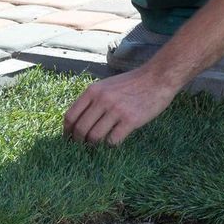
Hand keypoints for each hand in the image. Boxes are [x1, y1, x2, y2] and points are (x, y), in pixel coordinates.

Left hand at [63, 68, 177, 145]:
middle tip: (82, 146)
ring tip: (97, 145)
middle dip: (78, 141)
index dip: (66, 131)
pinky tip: (114, 141)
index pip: (71, 115)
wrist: (157, 78)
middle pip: (80, 129)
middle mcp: (102, 100)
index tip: (68, 138)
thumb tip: (77, 121)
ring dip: (94, 145)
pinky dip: (110, 144)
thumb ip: (92, 100)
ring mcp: (116, 110)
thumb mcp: (106, 85)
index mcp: (93, 91)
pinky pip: (113, 140)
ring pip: (95, 137)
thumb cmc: (131, 83)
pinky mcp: (130, 120)